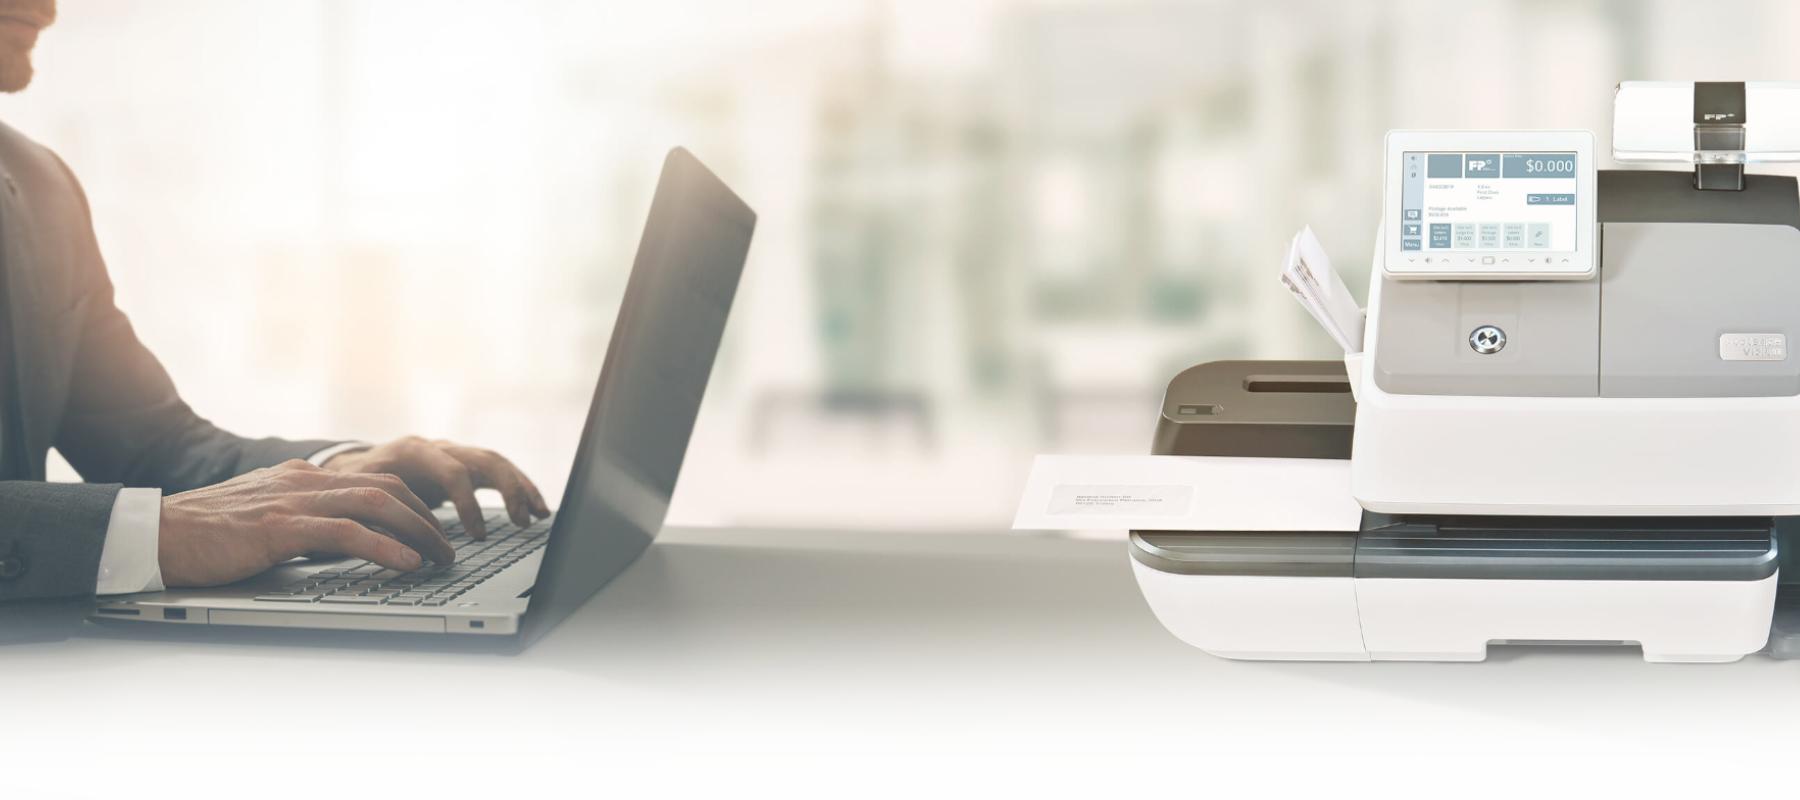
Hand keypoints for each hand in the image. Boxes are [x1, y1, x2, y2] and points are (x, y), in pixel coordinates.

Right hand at [158, 460, 455, 587]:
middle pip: (387, 489)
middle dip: (427, 518)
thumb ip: (298, 520)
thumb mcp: (262, 517)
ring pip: (376, 505)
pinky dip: (384, 547)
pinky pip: (346, 533)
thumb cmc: (203, 533)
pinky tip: (406, 563)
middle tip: (449, 548)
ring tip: (440, 558)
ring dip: (418, 532)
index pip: (373, 481)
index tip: (434, 529)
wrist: (155, 533)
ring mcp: (293, 502)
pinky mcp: (280, 528)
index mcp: (300, 477)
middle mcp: (303, 482)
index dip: (412, 505)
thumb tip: (335, 541)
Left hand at [322, 436, 548, 539]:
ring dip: (522, 488)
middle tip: (523, 521)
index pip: (453, 470)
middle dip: (509, 490)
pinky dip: (518, 489)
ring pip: (497, 463)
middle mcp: (439, 447)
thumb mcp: (358, 495)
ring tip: (540, 515)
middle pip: (485, 459)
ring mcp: (454, 453)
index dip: (469, 503)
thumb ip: (377, 514)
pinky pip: (498, 472)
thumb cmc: (353, 483)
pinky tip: (534, 510)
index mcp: (414, 451)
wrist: (351, 464)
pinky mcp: (463, 465)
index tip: (477, 536)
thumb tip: (398, 544)